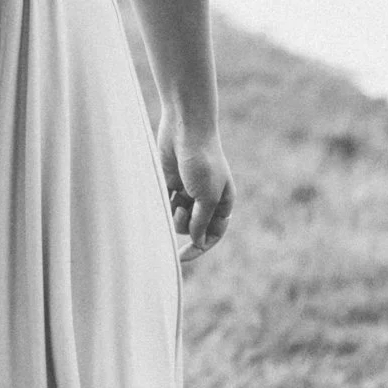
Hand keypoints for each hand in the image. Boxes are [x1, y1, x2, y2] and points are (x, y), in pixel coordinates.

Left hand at [161, 119, 232, 262]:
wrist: (185, 130)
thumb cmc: (202, 162)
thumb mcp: (207, 197)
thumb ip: (202, 222)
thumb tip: (199, 242)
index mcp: (223, 202)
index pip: (214, 233)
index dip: (200, 247)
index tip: (181, 258)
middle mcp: (206, 198)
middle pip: (195, 228)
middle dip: (187, 225)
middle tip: (182, 210)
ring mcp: (189, 191)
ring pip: (179, 218)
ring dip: (176, 215)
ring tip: (176, 199)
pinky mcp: (171, 182)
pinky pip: (166, 204)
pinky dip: (165, 203)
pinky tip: (167, 190)